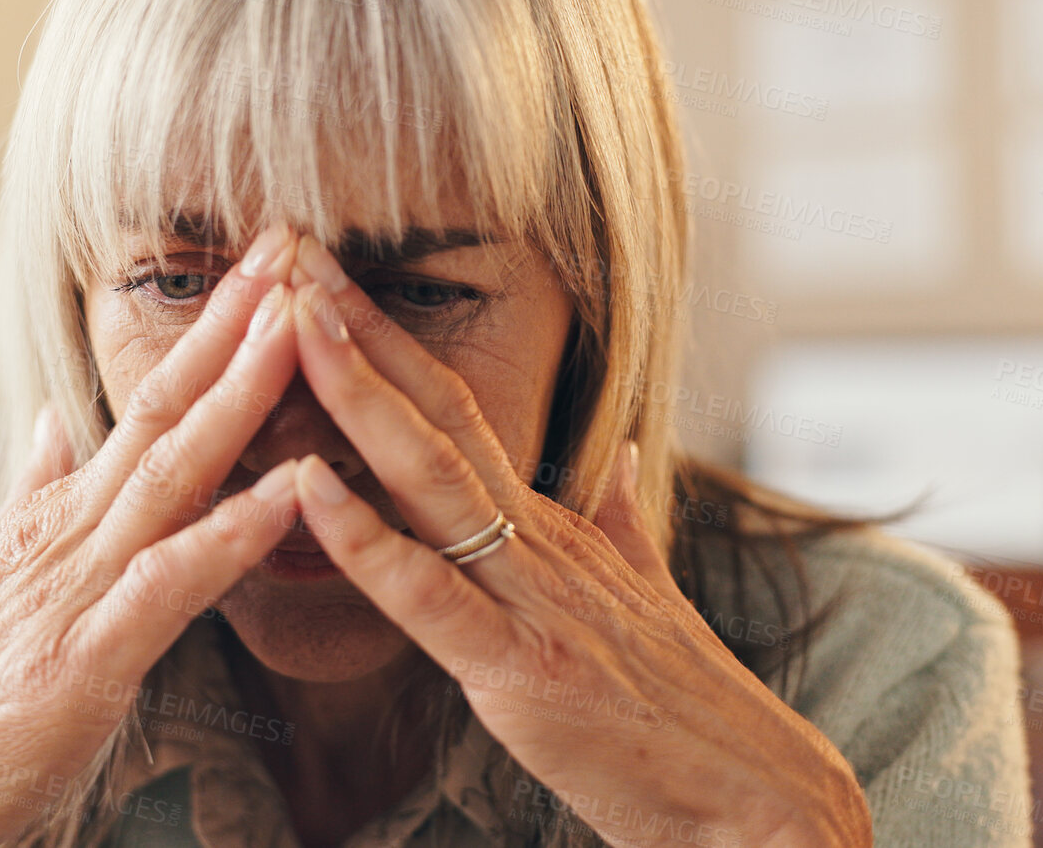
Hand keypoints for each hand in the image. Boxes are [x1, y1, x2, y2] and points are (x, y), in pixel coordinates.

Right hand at [0, 227, 310, 847]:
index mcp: (58, 512)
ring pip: (172, 472)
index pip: (148, 401)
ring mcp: (76, 586)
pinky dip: (231, 534)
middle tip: (293, 243)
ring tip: (302, 326)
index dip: (211, 332)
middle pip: (164, 408)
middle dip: (235, 324)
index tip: (266, 268)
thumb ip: (36, 493)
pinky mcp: (86, 656)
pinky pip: (170, 583)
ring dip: (242, 394)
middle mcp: (69, 530)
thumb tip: (54, 424)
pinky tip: (289, 492)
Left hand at [280, 236, 872, 847]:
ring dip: (356, 393)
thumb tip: (625, 455)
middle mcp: (537, 539)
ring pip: (429, 476)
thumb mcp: (645, 590)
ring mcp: (531, 595)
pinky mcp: (518, 665)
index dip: (388, 339)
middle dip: (357, 329)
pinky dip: (364, 539)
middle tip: (290, 250)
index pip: (456, 408)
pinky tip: (306, 488)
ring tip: (295, 322)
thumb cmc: (681, 704)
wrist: (752, 793)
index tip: (325, 277)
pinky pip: (427, 594)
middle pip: (434, 413)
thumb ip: (622, 519)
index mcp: (551, 524)